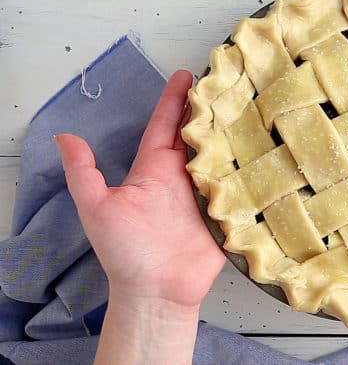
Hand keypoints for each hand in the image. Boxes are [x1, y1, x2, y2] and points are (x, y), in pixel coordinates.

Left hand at [56, 70, 224, 363]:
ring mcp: (207, 193)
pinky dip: (251, 166)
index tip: (186, 74)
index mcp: (154, 169)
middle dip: (210, 108)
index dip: (174, 100)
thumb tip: (64, 136)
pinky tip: (265, 147)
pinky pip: (240, 184)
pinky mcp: (226, 211)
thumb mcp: (97, 208)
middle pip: (198, 134)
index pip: (165, 126)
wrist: (156, 291)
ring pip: (222, 154)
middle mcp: (182, 176)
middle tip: (227, 81)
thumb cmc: (124, 252)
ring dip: (234, 132)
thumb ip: (84, 173)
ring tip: (249, 105)